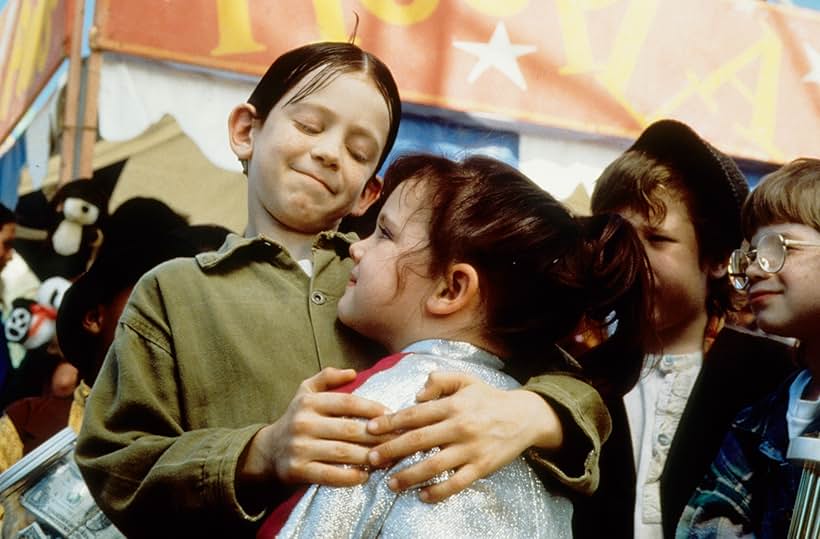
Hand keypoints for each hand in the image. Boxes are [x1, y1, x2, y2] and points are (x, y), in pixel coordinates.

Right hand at [239, 367, 393, 488]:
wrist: (268, 451)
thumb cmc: (297, 418)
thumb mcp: (305, 392)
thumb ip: (327, 377)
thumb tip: (352, 372)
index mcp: (309, 402)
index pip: (348, 402)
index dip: (372, 409)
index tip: (391, 416)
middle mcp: (303, 423)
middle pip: (349, 429)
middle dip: (377, 436)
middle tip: (397, 440)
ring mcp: (299, 447)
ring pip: (343, 453)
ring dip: (368, 457)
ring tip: (386, 459)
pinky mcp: (297, 470)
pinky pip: (329, 475)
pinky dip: (350, 477)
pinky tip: (364, 476)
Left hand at [365, 372, 562, 501]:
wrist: (524, 417)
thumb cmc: (488, 398)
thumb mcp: (465, 380)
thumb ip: (439, 380)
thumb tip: (417, 395)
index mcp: (452, 405)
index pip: (414, 414)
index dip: (390, 422)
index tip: (371, 430)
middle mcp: (459, 427)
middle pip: (418, 440)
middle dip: (391, 450)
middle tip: (372, 459)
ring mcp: (470, 449)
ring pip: (434, 465)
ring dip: (409, 476)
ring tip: (391, 483)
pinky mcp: (481, 467)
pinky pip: (456, 483)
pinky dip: (438, 491)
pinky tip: (422, 495)